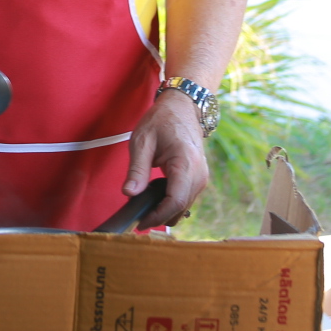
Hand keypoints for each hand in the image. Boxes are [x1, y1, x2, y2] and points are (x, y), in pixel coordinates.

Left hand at [123, 90, 209, 227]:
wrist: (182, 107)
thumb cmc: (161, 121)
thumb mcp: (142, 141)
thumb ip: (136, 169)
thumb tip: (129, 194)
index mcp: (186, 163)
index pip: (176, 201)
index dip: (158, 216)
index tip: (140, 222)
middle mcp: (199, 174)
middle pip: (181, 208)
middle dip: (159, 217)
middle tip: (137, 220)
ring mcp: (201, 177)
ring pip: (184, 206)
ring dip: (165, 212)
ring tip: (143, 211)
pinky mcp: (198, 178)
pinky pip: (186, 198)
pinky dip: (171, 204)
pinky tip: (154, 200)